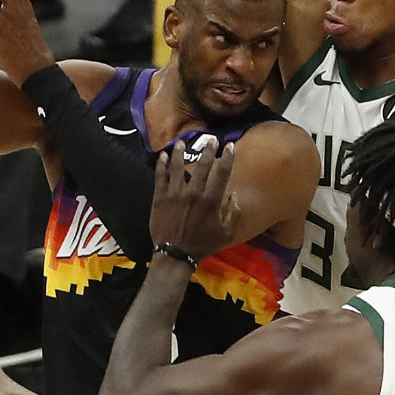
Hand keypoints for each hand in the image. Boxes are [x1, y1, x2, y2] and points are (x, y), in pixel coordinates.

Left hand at [150, 140, 238, 262]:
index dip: (228, 157)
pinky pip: (160, 176)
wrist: (175, 254)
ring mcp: (175, 193)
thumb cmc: (203, 245)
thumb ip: (234, 213)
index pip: (223, 173)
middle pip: (203, 165)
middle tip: (212, 139)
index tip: (231, 146)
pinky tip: (162, 156)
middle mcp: (194, 192)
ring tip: (183, 143)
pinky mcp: (160, 197)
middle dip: (209, 150)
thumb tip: (234, 195)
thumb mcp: (226, 234)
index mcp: (211, 200)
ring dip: (181, 152)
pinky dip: (161, 165)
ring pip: (178, 166)